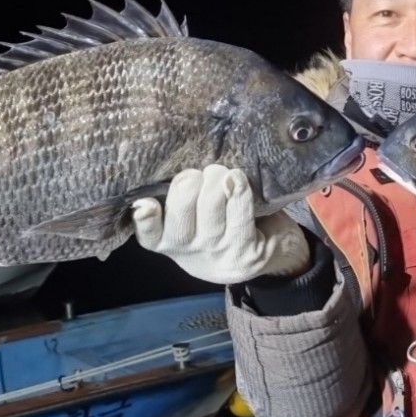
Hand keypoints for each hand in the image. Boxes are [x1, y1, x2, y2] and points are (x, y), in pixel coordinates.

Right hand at [132, 165, 310, 284]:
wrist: (268, 251)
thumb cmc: (223, 224)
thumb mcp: (194, 214)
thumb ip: (180, 194)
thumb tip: (174, 163)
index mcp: (167, 241)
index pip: (149, 235)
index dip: (146, 218)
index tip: (147, 202)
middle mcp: (190, 251)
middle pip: (181, 213)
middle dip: (189, 183)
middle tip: (200, 174)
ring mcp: (218, 253)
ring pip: (211, 208)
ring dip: (216, 181)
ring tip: (220, 172)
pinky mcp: (246, 253)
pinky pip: (240, 216)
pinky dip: (238, 190)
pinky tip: (237, 178)